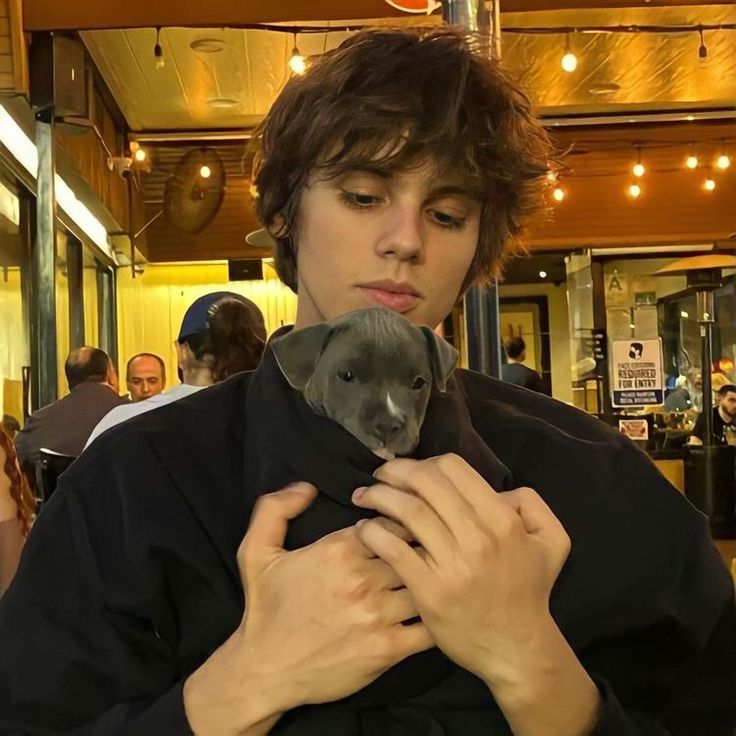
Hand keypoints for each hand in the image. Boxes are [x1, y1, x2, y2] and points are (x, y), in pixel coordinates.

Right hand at [185, 482, 431, 735]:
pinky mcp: (387, 649)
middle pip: (412, 549)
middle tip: (427, 551)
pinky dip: (436, 616)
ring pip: (424, 582)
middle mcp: (361, 578)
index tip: (403, 529)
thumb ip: (275, 508)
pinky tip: (435, 612)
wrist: (264, 671)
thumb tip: (307, 487)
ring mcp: (377, 614)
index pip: (390, 522)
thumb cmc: (264, 609)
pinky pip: (428, 627)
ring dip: (431, 580)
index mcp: (338, 549)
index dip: (401, 522)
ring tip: (434, 579)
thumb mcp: (255, 551)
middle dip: (420, 548)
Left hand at [351, 454, 570, 686]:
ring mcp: (452, 564)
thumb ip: (530, 504)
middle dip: (394, 472)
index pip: (452, 468)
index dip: (425, 462)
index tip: (411, 471)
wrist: (516, 648)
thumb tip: (498, 490)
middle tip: (379, 476)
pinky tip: (364, 529)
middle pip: (424, 483)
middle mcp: (477, 536)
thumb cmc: (529, 591)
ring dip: (378, 496)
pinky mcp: (429, 590)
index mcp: (502, 519)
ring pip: (406, 511)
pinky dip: (373, 532)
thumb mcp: (551, 541)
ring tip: (363, 496)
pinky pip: (394, 549)